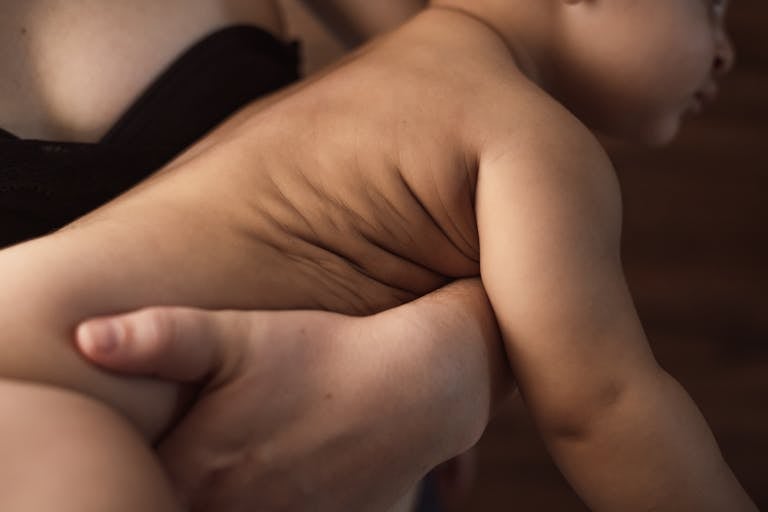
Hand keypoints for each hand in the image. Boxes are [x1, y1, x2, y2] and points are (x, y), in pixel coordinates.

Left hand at [75, 280, 509, 511]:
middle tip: (200, 452)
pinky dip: (273, 504)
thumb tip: (85, 336)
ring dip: (222, 498)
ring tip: (244, 463)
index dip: (129, 478)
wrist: (411, 388)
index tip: (131, 461)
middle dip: (170, 487)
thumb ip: (159, 339)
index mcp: (196, 472)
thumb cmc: (320, 355)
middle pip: (174, 505)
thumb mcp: (238, 336)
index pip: (133, 490)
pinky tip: (279, 480)